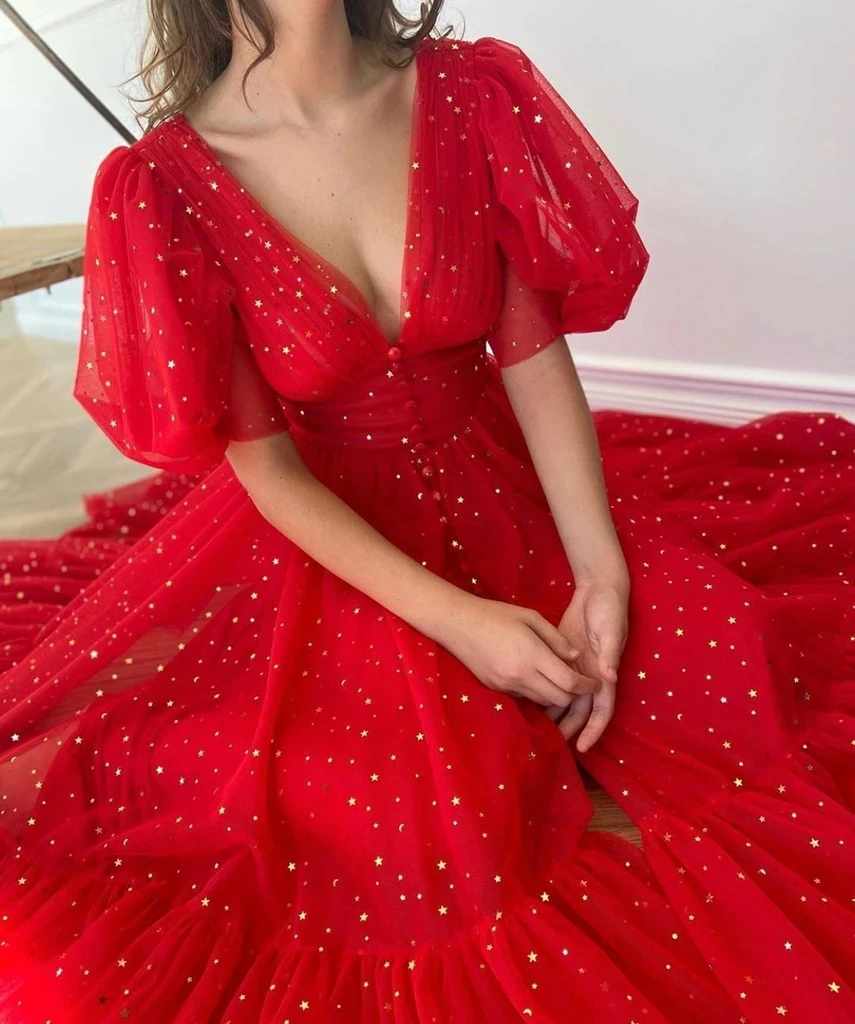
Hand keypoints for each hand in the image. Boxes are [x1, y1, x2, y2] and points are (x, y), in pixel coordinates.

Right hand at [437, 594, 600, 707]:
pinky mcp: (497, 689)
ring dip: (555, 695)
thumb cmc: (497, 615)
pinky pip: (526, 697)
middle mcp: (520, 675)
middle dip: (574, 694)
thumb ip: (556, 638)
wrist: (458, 624)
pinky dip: (537, 692)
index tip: (594, 682)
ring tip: (559, 679)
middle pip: (559, 699)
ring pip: (543, 702)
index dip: (586, 686)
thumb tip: (576, 657)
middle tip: (579, 682)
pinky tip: (537, 677)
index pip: (568, 682)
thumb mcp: (531, 617)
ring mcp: (507, 685)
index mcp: (532, 654)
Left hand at [548, 578, 628, 751]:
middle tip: (551, 744)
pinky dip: (545, 691)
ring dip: (555, 713)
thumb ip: (610, 652)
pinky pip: (554, 679)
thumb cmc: (610, 609)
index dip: (594, 730)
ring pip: (565, 698)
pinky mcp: (562, 657)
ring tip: (538, 729)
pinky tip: (529, 699)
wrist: (598, 589)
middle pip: (580, 710)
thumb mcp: (611, 629)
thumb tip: (609, 677)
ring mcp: (576, 667)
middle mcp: (591, 675)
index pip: (602, 711)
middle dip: (569, 728)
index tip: (582, 748)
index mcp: (605, 673)